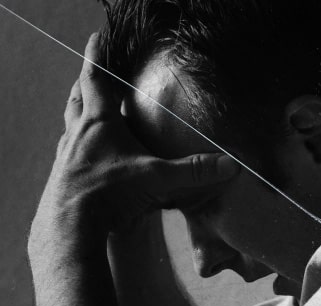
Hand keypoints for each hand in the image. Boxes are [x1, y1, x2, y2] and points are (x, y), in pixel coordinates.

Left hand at [30, 33, 238, 254]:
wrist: (70, 228)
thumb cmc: (109, 193)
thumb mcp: (157, 180)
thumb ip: (194, 172)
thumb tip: (231, 165)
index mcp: (99, 123)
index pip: (96, 80)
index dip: (97, 57)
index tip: (97, 38)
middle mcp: (79, 134)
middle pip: (77, 99)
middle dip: (85, 84)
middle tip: (92, 75)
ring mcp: (68, 155)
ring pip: (71, 125)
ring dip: (79, 115)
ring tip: (89, 112)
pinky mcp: (64, 177)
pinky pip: (71, 152)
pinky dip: (80, 146)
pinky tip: (91, 157)